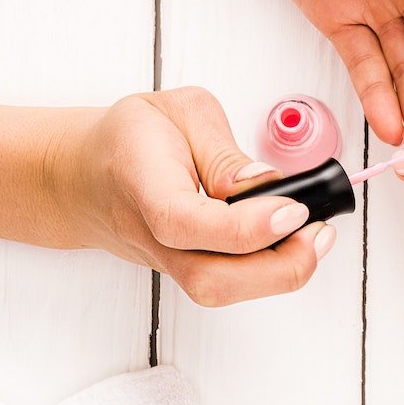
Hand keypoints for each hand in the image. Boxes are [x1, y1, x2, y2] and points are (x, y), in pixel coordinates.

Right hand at [48, 87, 332, 304]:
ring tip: (313, 238)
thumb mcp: (178, 112)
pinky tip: (292, 243)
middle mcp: (151, 236)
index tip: (293, 209)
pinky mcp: (185, 271)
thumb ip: (220, 148)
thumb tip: (263, 183)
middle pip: (208, 280)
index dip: (244, 226)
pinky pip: (226, 284)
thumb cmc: (131, 138)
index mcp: (142, 183)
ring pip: (218, 292)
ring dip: (277, 275)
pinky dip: (266, 270)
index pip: (187, 222)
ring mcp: (166, 262)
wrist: (85, 176)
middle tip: (318, 231)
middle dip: (276, 268)